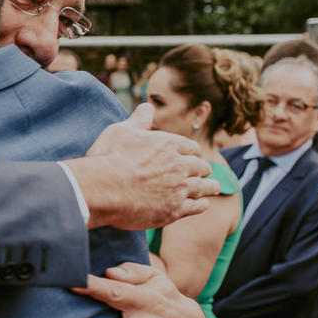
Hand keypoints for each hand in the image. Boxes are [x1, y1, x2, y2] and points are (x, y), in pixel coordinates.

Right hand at [68, 103, 218, 229]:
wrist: (103, 189)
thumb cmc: (109, 158)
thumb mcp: (122, 130)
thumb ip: (139, 119)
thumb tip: (148, 106)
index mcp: (169, 144)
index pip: (191, 147)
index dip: (192, 151)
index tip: (193, 155)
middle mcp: (179, 166)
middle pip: (200, 167)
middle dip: (202, 168)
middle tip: (204, 172)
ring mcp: (179, 189)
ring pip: (204, 187)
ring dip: (210, 186)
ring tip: (214, 187)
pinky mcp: (174, 210)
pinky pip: (197, 207)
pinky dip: (201, 204)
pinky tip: (202, 204)